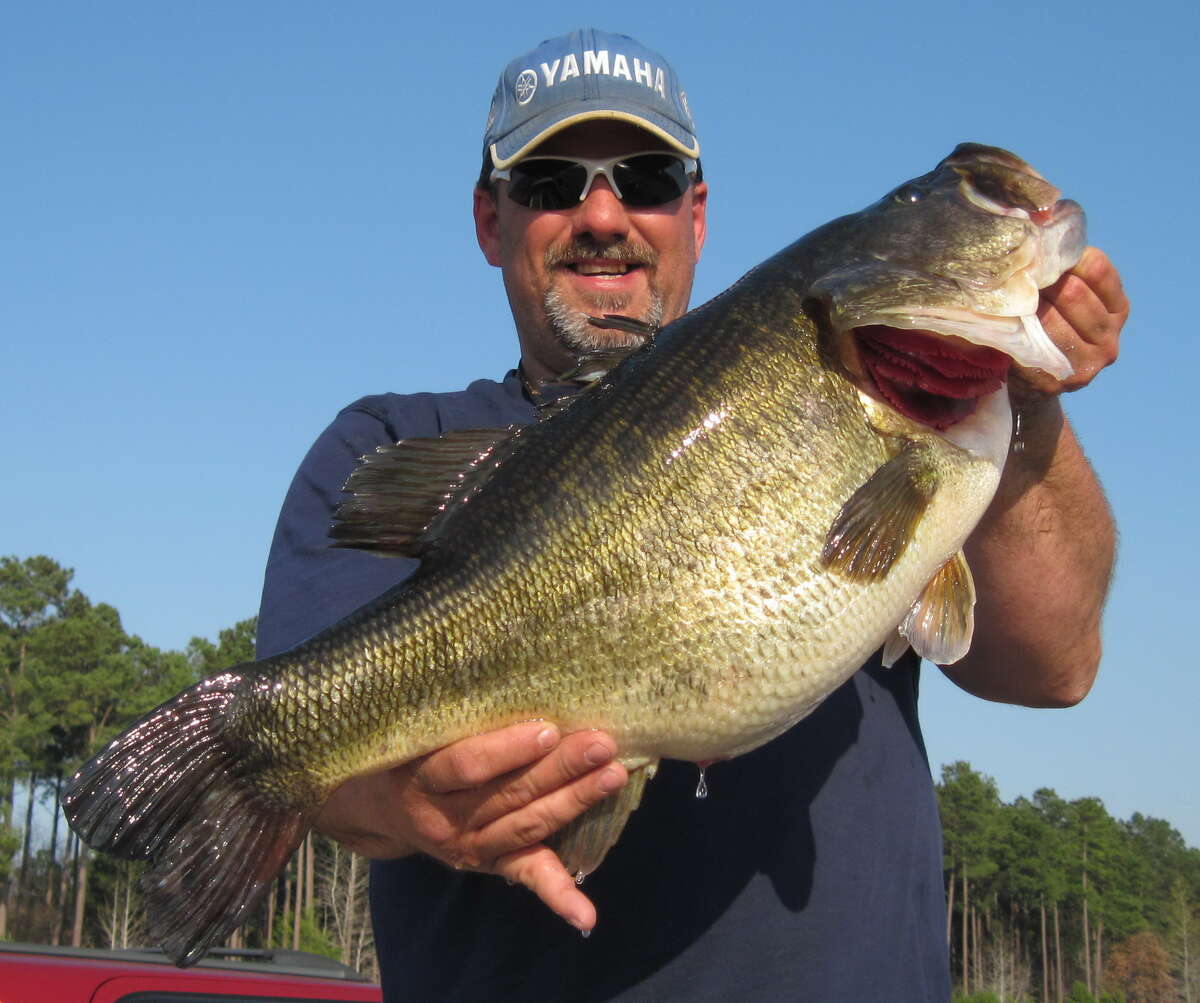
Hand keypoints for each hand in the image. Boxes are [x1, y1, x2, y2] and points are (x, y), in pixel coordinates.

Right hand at [313, 721, 626, 931]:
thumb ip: (445, 707)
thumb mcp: (408, 725)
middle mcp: (442, 819)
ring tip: (613, 776)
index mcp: (419, 778)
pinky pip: (524, 876)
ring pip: (526, 826)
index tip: (546, 728)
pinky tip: (586, 916)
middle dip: (560, 770)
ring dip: (573, 803)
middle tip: (601, 744)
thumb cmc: (403, 746)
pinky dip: (558, 895)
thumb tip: (492, 654)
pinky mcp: (488, 864)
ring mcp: (467, 847)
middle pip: (507, 795)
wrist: (371, 802)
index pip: (465, 767)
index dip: (506, 751)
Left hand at [1010, 247, 1127, 404]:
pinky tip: (1002, 325)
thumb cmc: (1046, 325)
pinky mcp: (1061, 382)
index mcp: (1117, 309)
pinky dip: (1016, 335)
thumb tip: (1041, 220)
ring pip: (1052, 321)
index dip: (1065, 257)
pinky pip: (1033, 349)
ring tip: (1003, 296)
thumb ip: (1062, 268)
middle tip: (1012, 273)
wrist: (1034, 381)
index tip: (1036, 252)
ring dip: (1025, 307)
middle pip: (1074, 293)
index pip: (1097, 269)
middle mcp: (1110, 338)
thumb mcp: (1064, 296)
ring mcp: (1089, 363)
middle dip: (1041, 281)